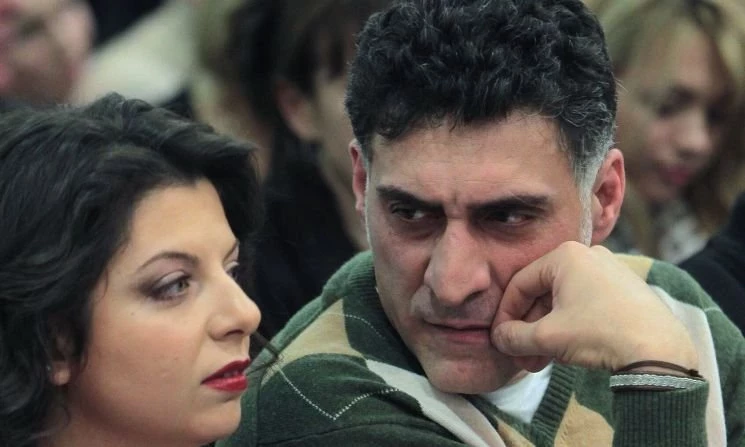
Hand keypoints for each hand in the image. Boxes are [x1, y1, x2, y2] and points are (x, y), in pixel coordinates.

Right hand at [491, 242, 697, 372]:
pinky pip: (585, 304)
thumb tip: (498, 338)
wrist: (659, 350)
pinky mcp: (626, 290)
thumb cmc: (599, 333)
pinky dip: (569, 327)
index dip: (505, 314)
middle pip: (543, 293)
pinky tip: (565, 353)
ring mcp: (610, 271)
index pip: (521, 283)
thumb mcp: (547, 337)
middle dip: (528, 329)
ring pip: (563, 302)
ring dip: (547, 332)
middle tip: (522, 357)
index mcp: (565, 255)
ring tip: (541, 362)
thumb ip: (514, 336)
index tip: (501, 339)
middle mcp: (588, 255)